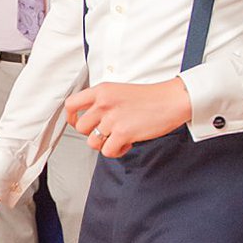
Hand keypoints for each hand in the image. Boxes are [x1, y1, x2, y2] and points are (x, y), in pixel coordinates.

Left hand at [65, 77, 191, 157]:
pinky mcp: (122, 133)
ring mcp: (112, 118)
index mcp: (101, 91)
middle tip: (108, 132)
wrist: (172, 100)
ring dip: (105, 143)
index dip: (70, 117)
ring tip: (119, 138)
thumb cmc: (150, 97)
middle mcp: (103, 103)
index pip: (71, 104)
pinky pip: (107, 151)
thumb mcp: (120, 91)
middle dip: (93, 133)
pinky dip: (117, 151)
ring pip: (92, 142)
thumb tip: (91, 120)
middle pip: (80, 127)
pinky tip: (127, 143)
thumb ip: (103, 102)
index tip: (76, 122)